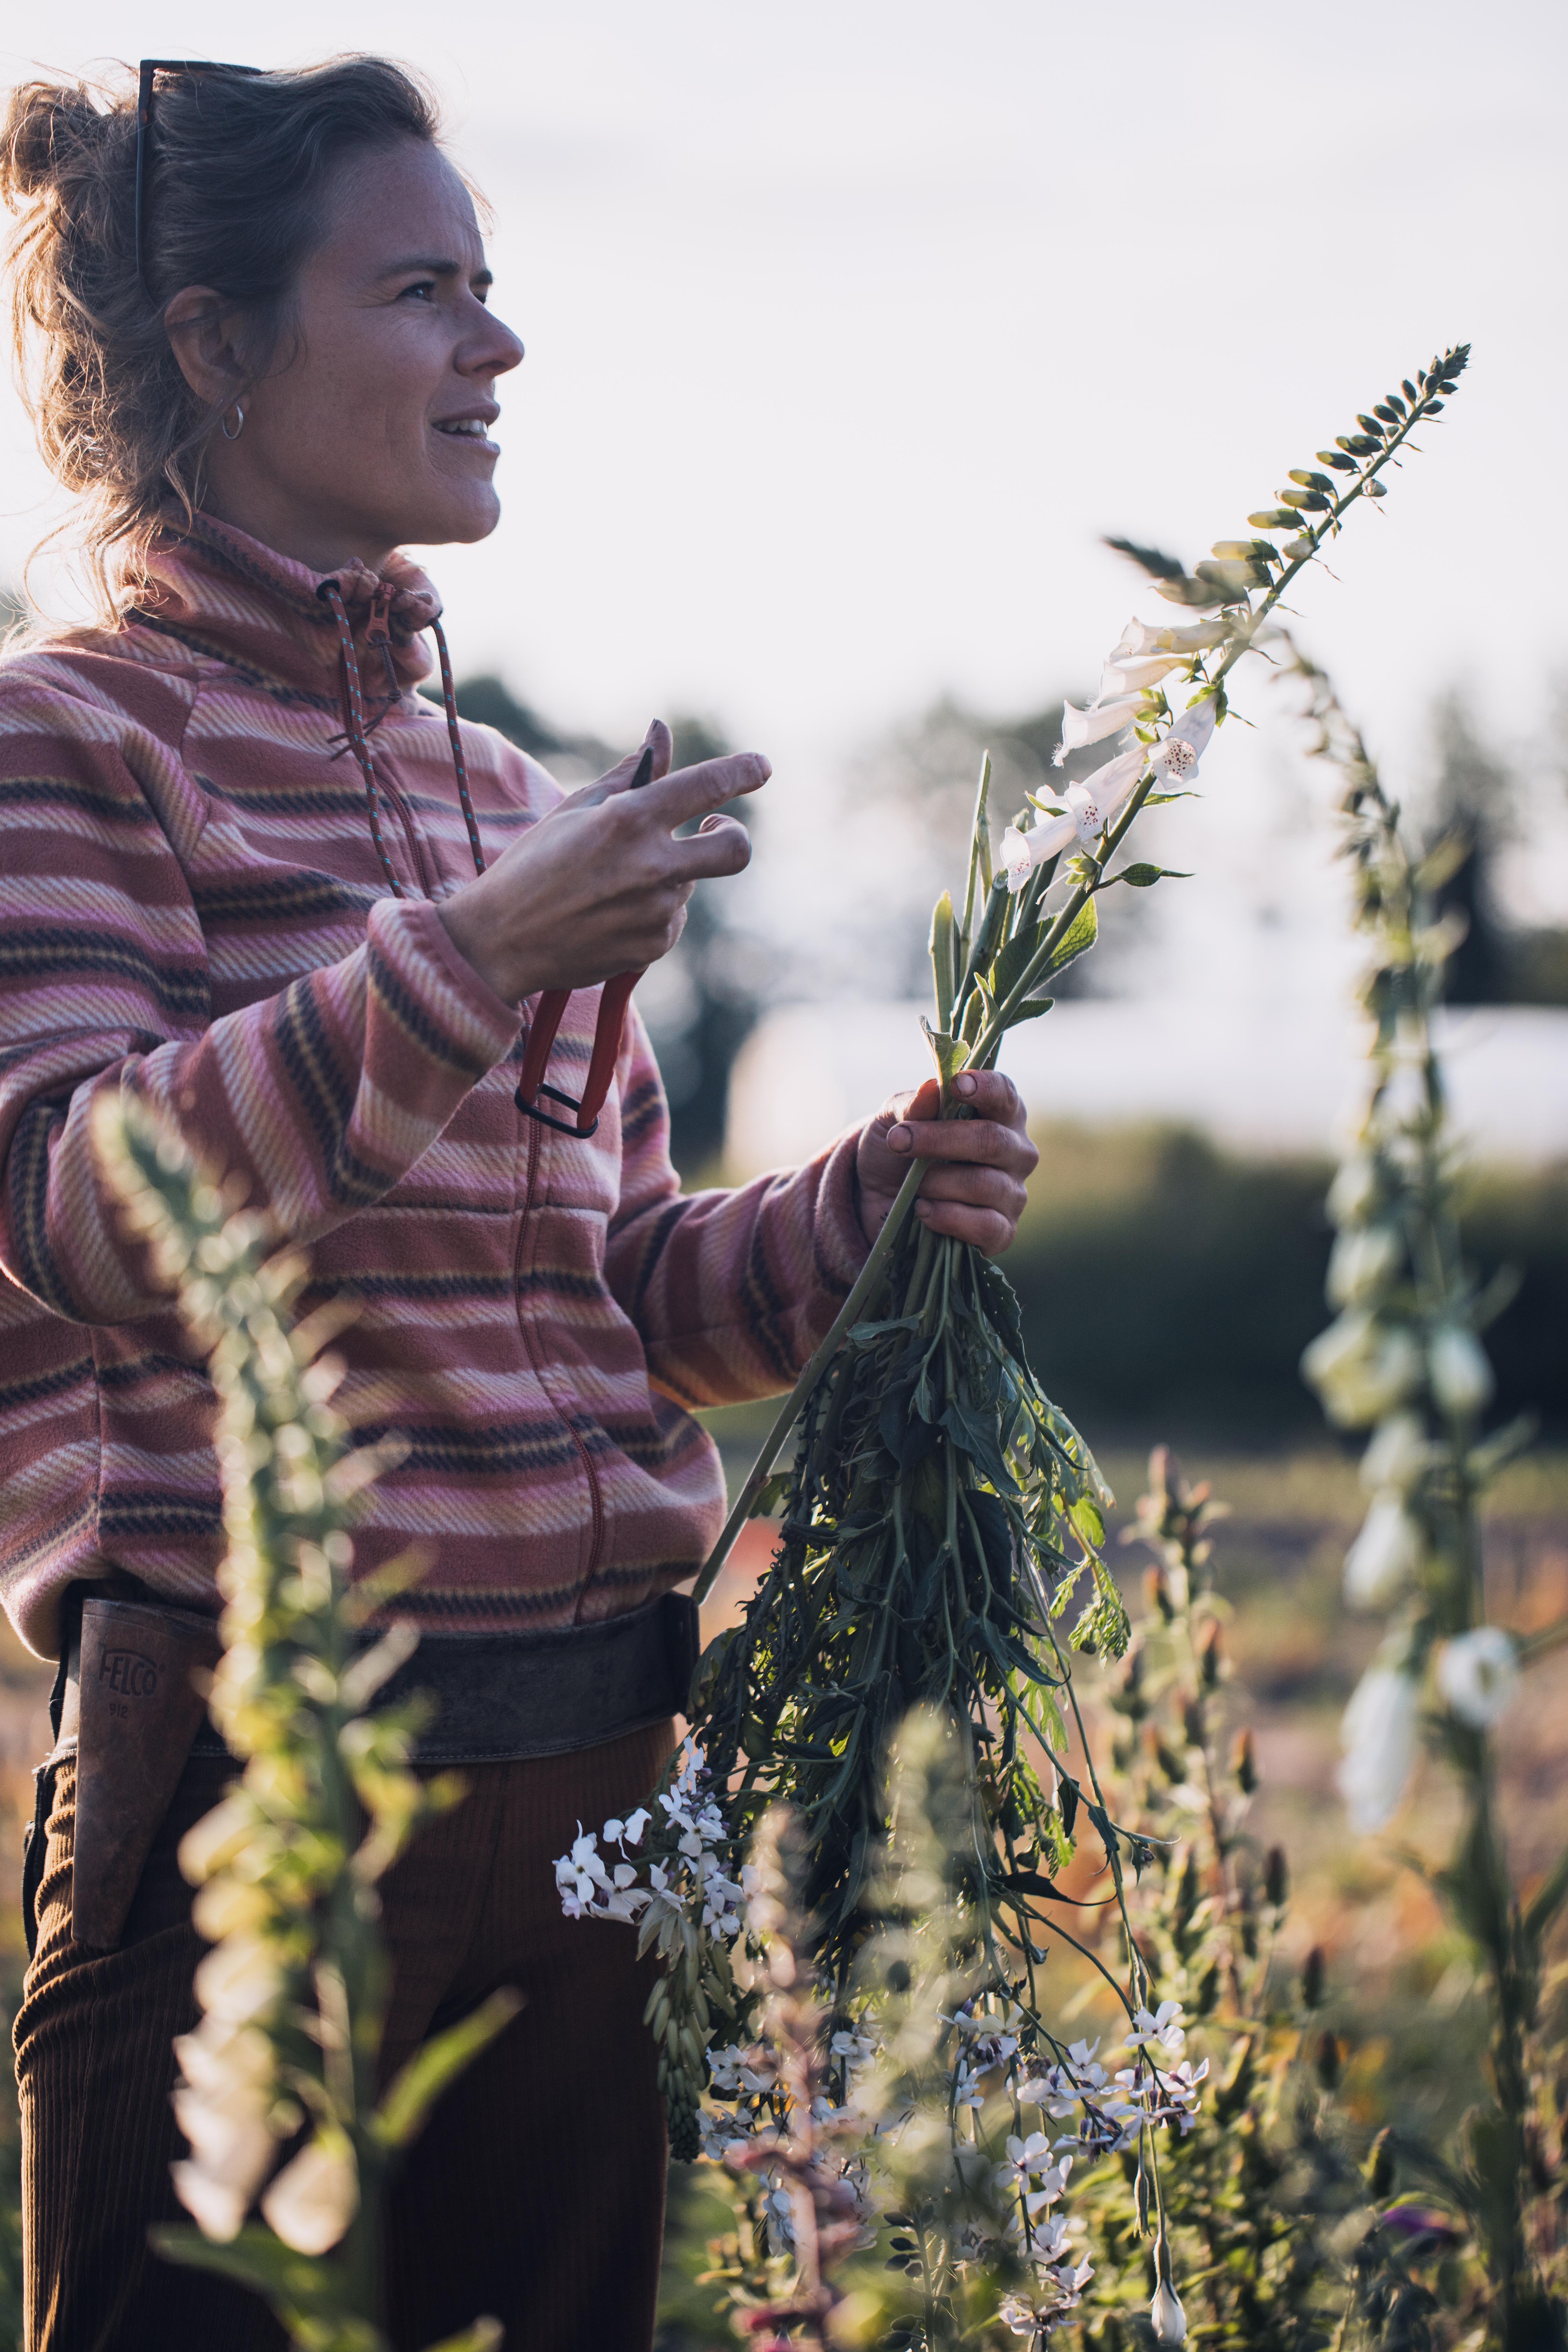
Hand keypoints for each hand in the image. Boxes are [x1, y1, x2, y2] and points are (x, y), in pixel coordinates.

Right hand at [438, 720, 767, 1003]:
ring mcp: (656, 911)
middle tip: (714, 831)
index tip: (761, 767)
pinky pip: (670, 920)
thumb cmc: (532, 866)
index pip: (708, 786)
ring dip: (666, 877)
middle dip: (733, 836)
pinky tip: (608, 913)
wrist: (499, 942)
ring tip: (610, 885)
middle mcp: (652, 865)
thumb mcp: (576, 809)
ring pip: (689, 884)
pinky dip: (650, 912)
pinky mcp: (653, 946)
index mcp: (629, 819)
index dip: (743, 772)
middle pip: (734, 849)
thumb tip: (661, 731)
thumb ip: (630, 774)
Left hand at [856, 1070, 1036, 1254]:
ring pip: (985, 1184)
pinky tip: (924, 1211)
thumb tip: (932, 1089)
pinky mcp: (1002, 1232)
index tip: (956, 1085)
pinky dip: (949, 1217)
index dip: (985, 1087)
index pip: (1004, 1094)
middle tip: (900, 1141)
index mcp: (997, 1114)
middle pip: (992, 1140)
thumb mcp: (891, 1122)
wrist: (877, 1202)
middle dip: (941, 1140)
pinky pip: (986, 1226)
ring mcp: (1013, 1194)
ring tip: (913, 1185)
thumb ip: (911, 1105)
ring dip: (938, 1182)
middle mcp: (1015, 1152)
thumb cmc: (896, 1152)